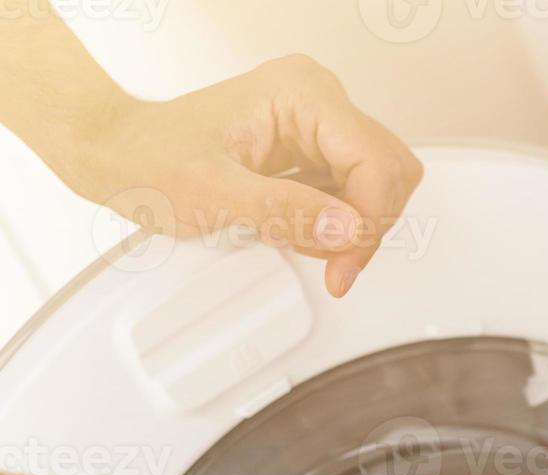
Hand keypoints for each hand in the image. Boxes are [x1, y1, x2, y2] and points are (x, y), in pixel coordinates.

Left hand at [76, 54, 421, 297]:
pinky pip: (356, 192)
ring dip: (351, 227)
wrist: (117, 154)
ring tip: (295, 237)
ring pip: (380, 185)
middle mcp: (320, 99)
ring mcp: (320, 122)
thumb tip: (350, 229)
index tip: (343, 268)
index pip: (375, 161)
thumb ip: (286, 210)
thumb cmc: (150, 161)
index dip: (369, 221)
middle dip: (366, 225)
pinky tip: (294, 228)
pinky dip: (336, 224)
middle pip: (390, 172)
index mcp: (302, 94)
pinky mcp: (316, 146)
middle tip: (333, 266)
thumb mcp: (213, 195)